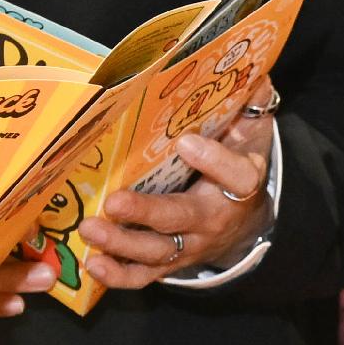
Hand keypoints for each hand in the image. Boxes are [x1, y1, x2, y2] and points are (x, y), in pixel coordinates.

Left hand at [82, 95, 278, 291]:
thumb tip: (251, 68)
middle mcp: (212, 219)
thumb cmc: (241, 167)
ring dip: (121, 244)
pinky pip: (145, 276)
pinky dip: (119, 275)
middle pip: (180, 218)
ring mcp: (190, 246)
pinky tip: (94, 264)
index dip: (214, 160)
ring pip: (157, 251)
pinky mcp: (170, 263)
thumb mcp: (253, 135)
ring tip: (90, 229)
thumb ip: (251, 104)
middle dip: (145, 212)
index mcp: (239, 183)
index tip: (185, 141)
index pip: (236, 175)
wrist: (246, 224)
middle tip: (113, 202)